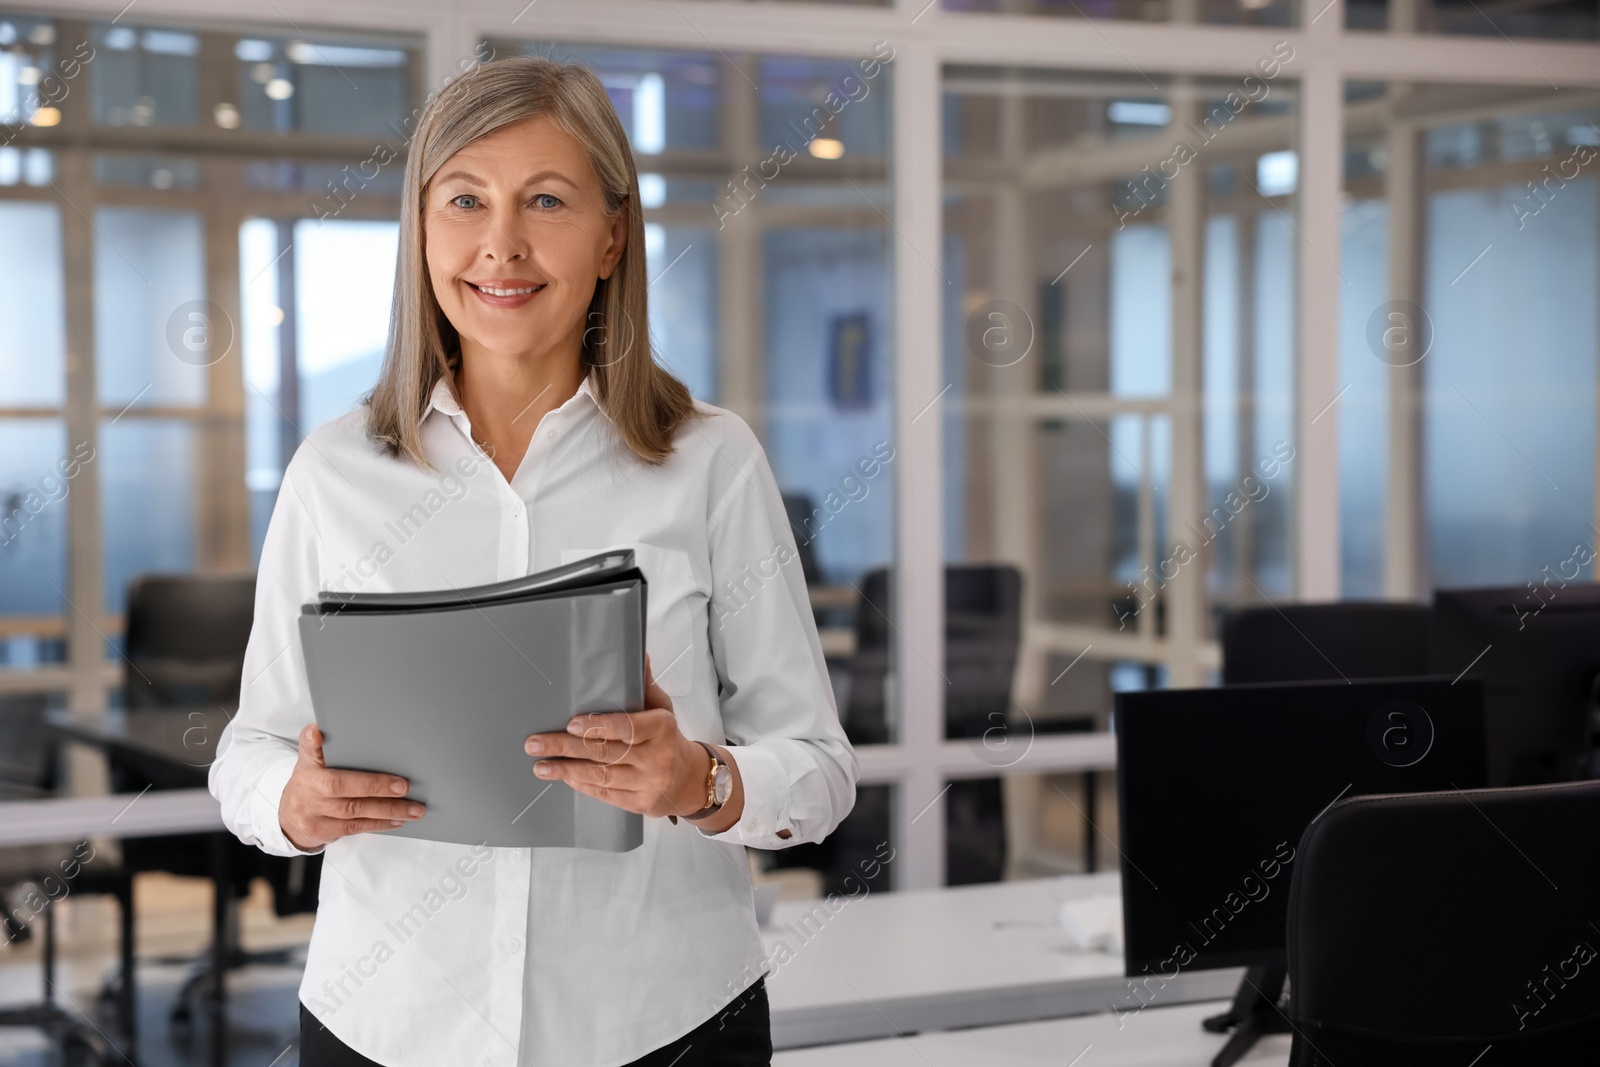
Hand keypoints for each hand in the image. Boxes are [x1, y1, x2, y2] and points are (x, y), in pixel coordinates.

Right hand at [279, 724, 425, 850]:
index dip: (310, 742)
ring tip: (414, 808)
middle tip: (403, 786)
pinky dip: (380, 823)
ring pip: (353, 811)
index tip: (316, 731)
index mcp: (306, 767)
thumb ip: (319, 749)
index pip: (307, 751)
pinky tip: (398, 819)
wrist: (288, 818)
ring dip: (388, 810)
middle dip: (375, 786)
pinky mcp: (322, 831)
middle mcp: (308, 789)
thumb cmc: (310, 784)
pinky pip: (355, 827)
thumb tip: (322, 728)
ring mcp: (313, 813)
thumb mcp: (310, 764)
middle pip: (340, 786)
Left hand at [524, 655, 739, 825]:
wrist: (691, 779)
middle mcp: (657, 757)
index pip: (627, 727)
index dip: (598, 727)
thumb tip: (638, 654)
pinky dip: (582, 785)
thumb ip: (644, 684)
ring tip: (540, 766)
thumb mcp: (662, 708)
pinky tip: (564, 778)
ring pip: (602, 776)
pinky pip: (606, 794)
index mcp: (662, 728)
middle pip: (605, 752)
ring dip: (566, 770)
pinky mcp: (641, 804)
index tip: (570, 725)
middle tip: (535, 744)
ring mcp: (649, 783)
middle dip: (565, 748)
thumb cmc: (669, 738)